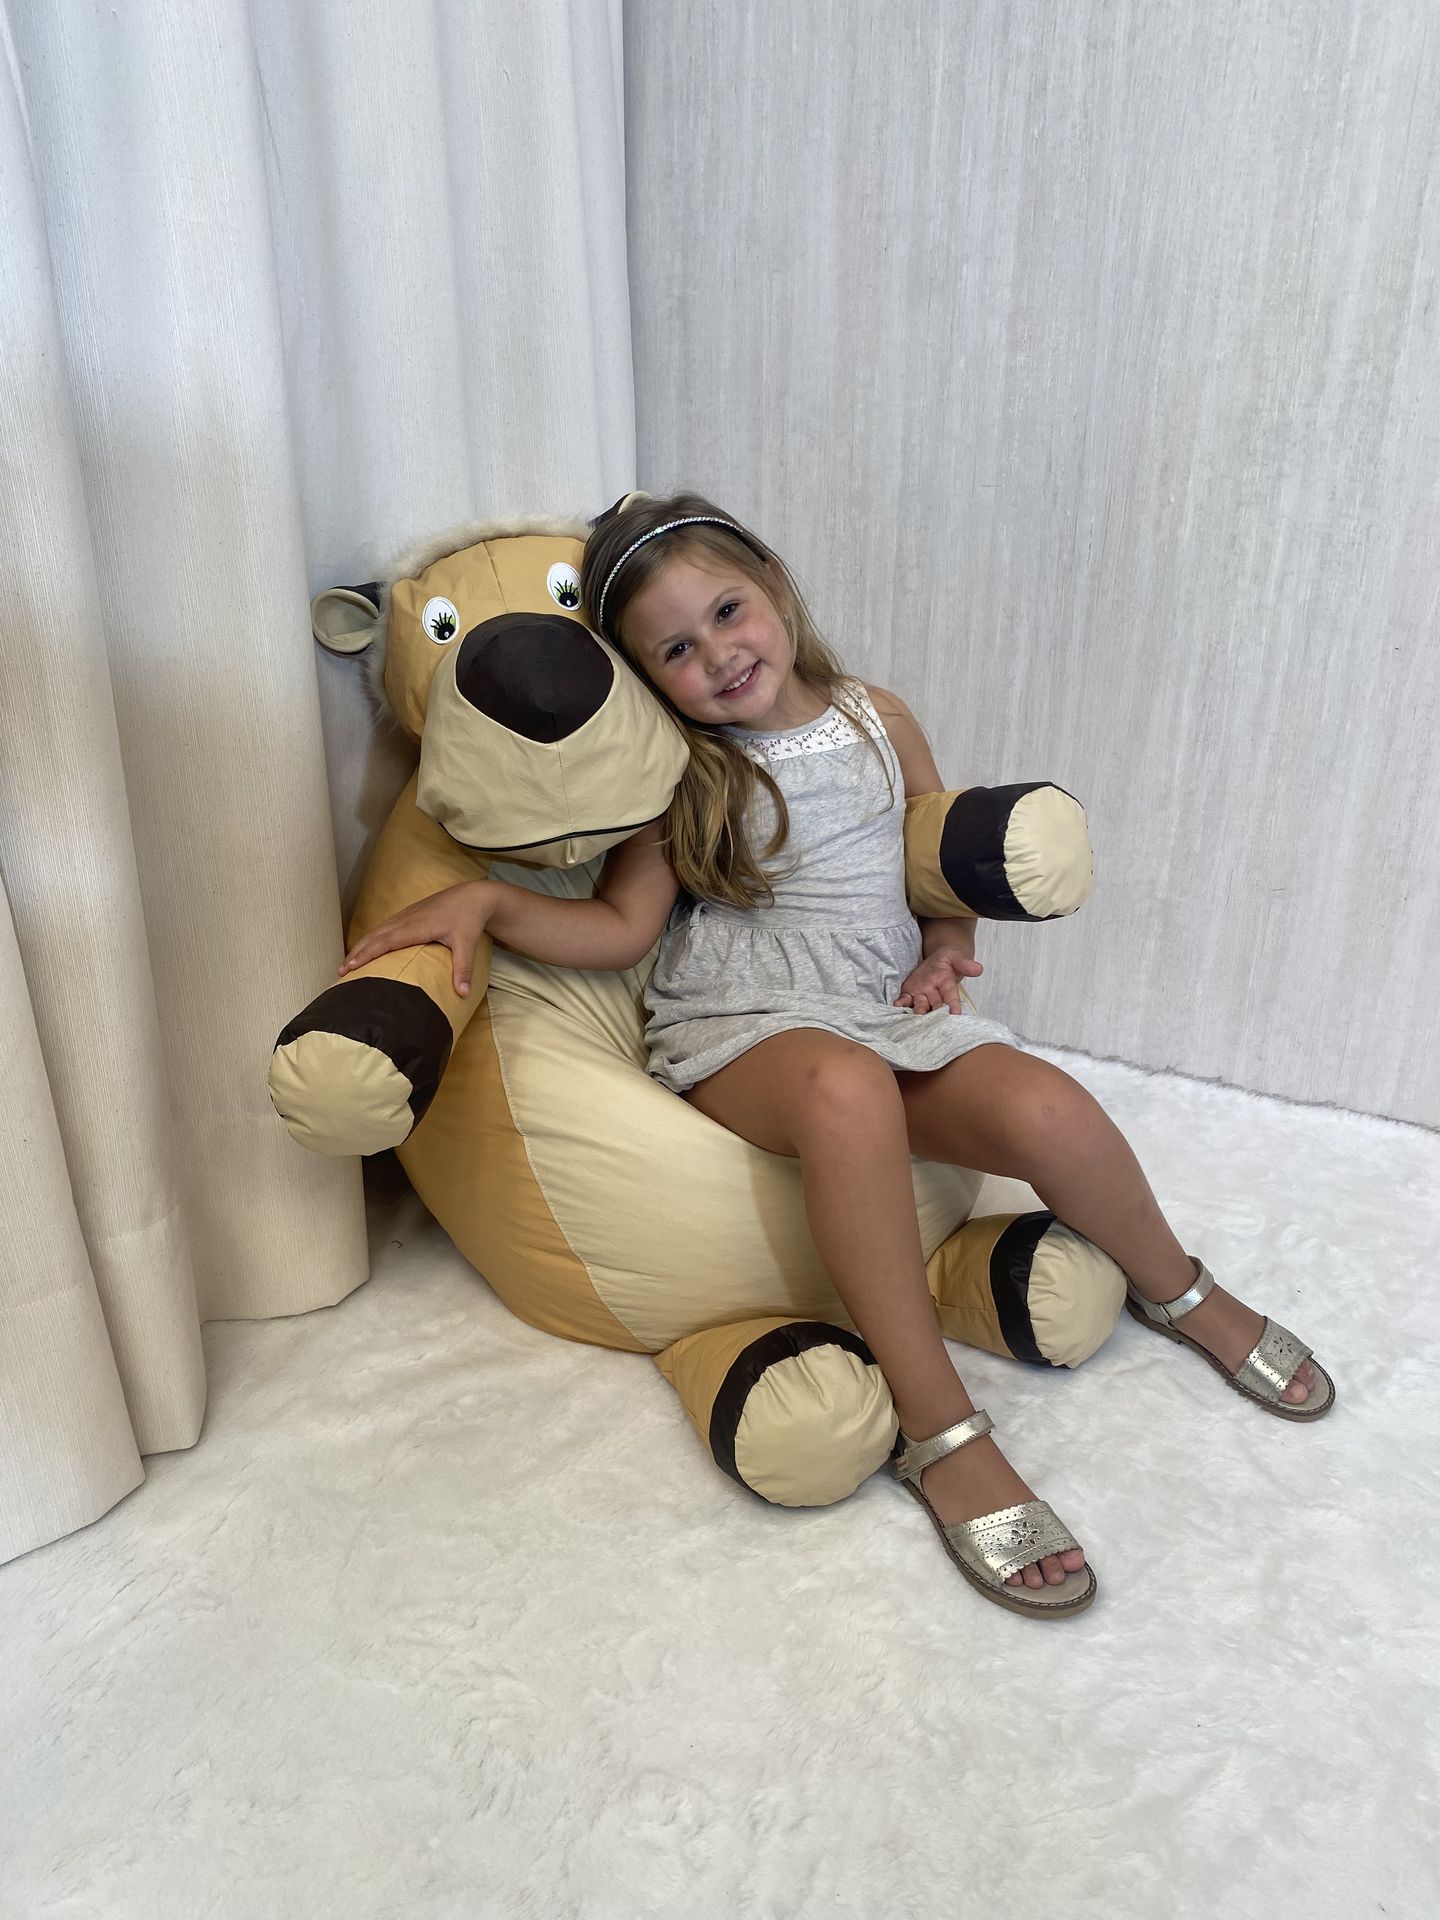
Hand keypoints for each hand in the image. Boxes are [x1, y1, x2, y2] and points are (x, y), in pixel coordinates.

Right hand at [338, 882, 492, 996]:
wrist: (473, 895)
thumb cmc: (469, 919)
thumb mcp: (467, 943)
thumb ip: (463, 969)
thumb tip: (462, 994)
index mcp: (417, 926)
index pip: (386, 942)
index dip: (367, 953)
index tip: (350, 966)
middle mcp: (407, 919)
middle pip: (375, 936)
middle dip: (356, 953)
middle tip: (340, 971)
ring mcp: (406, 915)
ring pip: (377, 931)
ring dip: (361, 945)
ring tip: (347, 964)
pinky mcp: (408, 914)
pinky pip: (384, 927)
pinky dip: (371, 938)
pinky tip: (365, 948)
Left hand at [895, 946, 983, 1015]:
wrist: (938, 960)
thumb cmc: (950, 959)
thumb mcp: (957, 957)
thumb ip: (965, 964)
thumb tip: (979, 968)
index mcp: (948, 987)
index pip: (952, 999)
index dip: (953, 1007)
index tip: (954, 1015)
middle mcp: (936, 995)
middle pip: (934, 1008)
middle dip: (932, 1016)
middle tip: (928, 1024)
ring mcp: (923, 995)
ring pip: (919, 1007)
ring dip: (916, 1013)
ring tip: (911, 1019)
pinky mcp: (911, 994)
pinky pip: (905, 1001)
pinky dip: (900, 1004)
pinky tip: (896, 1006)